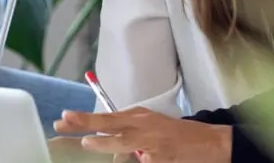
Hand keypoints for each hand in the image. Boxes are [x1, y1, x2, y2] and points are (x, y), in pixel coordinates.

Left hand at [54, 108, 231, 162]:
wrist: (210, 142)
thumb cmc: (175, 136)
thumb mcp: (149, 127)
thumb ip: (126, 132)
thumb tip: (98, 141)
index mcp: (139, 116)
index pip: (105, 118)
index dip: (84, 120)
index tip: (63, 118)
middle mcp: (144, 126)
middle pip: (111, 124)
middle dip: (87, 124)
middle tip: (67, 125)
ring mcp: (152, 142)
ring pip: (124, 144)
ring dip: (107, 145)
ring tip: (92, 144)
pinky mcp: (160, 157)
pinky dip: (136, 162)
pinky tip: (150, 159)